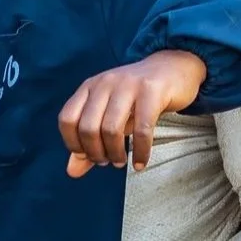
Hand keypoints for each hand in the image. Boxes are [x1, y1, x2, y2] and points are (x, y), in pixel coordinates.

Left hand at [59, 50, 206, 177]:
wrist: (173, 68)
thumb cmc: (137, 97)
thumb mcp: (109, 115)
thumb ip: (89, 142)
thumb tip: (72, 172)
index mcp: (90, 86)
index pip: (67, 119)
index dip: (73, 143)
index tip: (87, 156)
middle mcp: (105, 82)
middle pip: (88, 127)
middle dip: (95, 153)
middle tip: (107, 162)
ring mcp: (128, 85)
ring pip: (111, 129)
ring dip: (115, 153)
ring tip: (121, 162)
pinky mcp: (152, 91)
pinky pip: (142, 129)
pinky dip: (140, 152)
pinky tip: (140, 163)